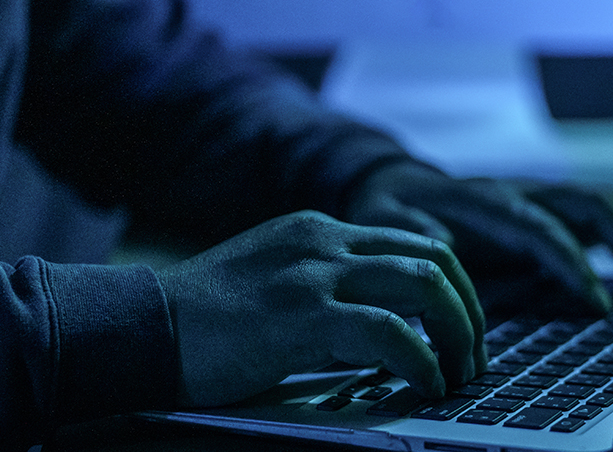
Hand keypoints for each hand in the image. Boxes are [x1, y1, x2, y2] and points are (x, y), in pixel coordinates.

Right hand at [158, 211, 487, 407]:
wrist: (138, 327)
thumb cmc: (200, 319)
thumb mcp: (272, 278)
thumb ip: (324, 285)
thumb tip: (382, 325)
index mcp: (319, 230)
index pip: (413, 242)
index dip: (452, 286)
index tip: (462, 326)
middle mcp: (325, 240)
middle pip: (434, 259)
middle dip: (468, 310)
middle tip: (474, 355)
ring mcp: (315, 274)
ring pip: (425, 285)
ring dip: (457, 334)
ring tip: (459, 374)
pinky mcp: (304, 315)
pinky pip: (391, 333)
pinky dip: (422, 361)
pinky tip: (425, 384)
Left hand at [346, 162, 612, 315]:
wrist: (394, 186)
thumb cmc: (391, 210)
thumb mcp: (385, 222)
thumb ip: (413, 235)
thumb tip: (441, 245)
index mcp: (486, 200)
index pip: (540, 225)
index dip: (572, 260)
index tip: (598, 302)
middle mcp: (522, 193)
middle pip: (591, 202)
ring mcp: (541, 200)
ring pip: (605, 207)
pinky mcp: (552, 214)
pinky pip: (602, 221)